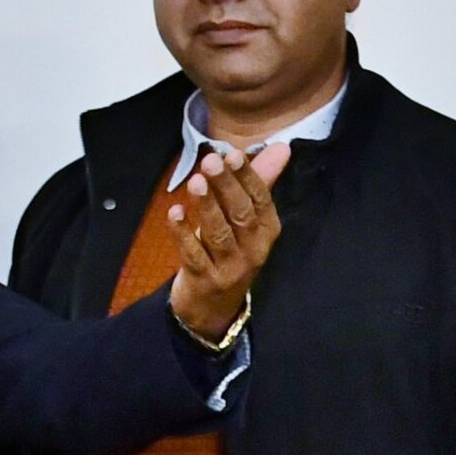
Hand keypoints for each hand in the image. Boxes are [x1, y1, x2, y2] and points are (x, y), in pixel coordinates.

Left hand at [166, 146, 289, 341]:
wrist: (214, 307)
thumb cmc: (231, 251)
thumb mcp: (247, 219)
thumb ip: (259, 181)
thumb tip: (281, 147)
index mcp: (268, 232)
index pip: (261, 201)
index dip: (248, 177)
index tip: (232, 154)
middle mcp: (254, 250)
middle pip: (241, 215)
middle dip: (227, 186)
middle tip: (211, 161)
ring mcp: (230, 268)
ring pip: (220, 234)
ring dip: (207, 207)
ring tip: (196, 182)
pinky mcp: (204, 280)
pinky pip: (193, 255)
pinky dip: (183, 234)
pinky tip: (174, 212)